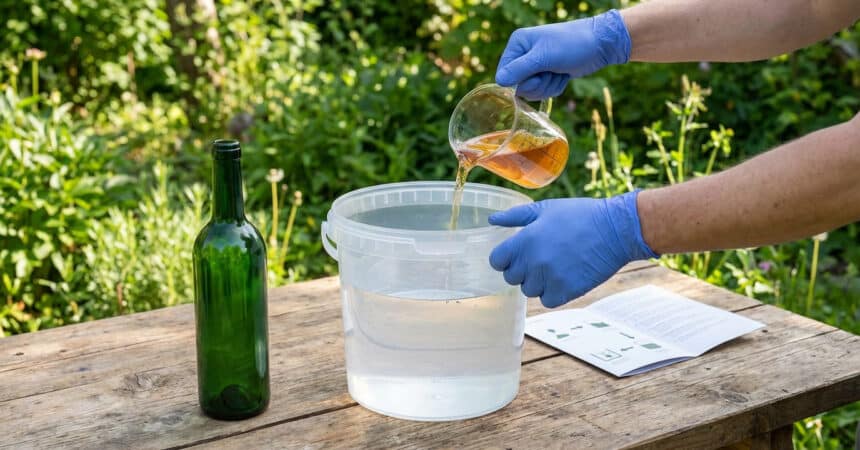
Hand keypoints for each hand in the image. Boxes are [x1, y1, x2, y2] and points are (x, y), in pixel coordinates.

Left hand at [488, 191, 657, 307]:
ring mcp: (550, 278)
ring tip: (553, 266)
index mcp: (525, 240)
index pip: (497, 261)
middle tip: (538, 259)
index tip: (516, 255)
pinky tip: (562, 277)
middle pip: (511, 278)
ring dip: (537, 282)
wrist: (615, 229)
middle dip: (521, 269)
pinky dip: (552, 293)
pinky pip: (547, 300)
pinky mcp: (567, 291)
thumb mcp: (545, 208)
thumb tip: (492, 219)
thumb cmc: (580, 215)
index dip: (504, 258)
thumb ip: (515, 216)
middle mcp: (534, 261)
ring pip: (529, 290)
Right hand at [495, 9, 630, 99]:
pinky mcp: (547, 74)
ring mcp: (535, 66)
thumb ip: (520, 70)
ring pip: (533, 91)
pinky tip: (564, 74)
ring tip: (560, 71)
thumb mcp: (543, 57)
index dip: (521, 81)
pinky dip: (555, 86)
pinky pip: (544, 91)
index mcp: (518, 44)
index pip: (504, 74)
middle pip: (519, 86)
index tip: (538, 74)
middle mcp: (523, 54)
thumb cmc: (571, 45)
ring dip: (549, 86)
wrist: (599, 45)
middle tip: (552, 71)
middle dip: (539, 84)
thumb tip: (499, 81)